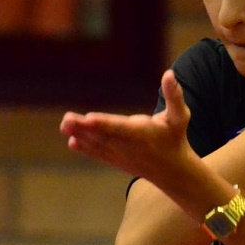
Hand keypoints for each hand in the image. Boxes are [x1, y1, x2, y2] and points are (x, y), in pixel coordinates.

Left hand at [60, 69, 196, 181]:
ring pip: (98, 145)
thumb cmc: (175, 137)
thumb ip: (174, 96)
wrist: (172, 171)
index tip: (90, 119)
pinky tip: (72, 142)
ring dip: (80, 135)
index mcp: (143, 133)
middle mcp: (129, 146)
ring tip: (64, 125)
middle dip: (84, 128)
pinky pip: (99, 154)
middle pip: (104, 136)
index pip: (121, 128)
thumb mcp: (180, 116)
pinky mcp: (116, 160)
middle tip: (66, 120)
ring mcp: (121, 155)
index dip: (105, 124)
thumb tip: (170, 73)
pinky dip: (85, 149)